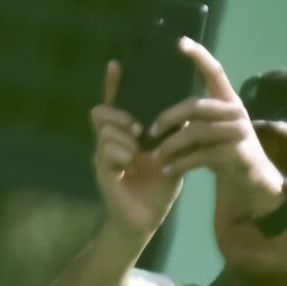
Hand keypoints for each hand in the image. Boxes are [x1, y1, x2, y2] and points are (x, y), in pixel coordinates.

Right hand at [95, 62, 186, 239]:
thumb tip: (185, 113)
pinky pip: (106, 150)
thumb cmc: (156, 189)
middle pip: (101, 111)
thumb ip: (171, 137)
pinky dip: (121, 154)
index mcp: (126, 136)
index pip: (117, 104)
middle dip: (118, 114)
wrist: (143, 221)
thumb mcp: (169, 157)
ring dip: (124, 138)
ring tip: (137, 152)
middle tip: (137, 127)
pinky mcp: (101, 170)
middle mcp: (110, 141)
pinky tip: (130, 164)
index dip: (114, 85)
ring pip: (106, 130)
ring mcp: (102, 155)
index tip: (117, 64)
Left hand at [148, 39, 286, 220]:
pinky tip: (167, 169)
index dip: (199, 56)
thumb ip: (189, 116)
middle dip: (168, 118)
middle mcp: (236, 111)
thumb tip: (149, 102)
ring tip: (155, 154)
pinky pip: (202, 155)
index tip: (180, 41)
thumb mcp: (206, 130)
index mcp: (227, 100)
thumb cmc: (221, 150)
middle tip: (150, 130)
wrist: (249, 181)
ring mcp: (240, 132)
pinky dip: (180, 163)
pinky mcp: (238, 154)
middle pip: (195, 105)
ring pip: (196, 132)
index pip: (215, 72)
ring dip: (171, 144)